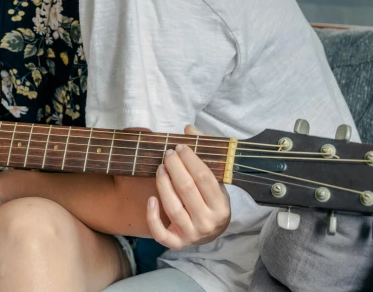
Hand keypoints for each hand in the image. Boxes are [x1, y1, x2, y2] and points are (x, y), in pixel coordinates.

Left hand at [146, 125, 230, 249]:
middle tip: (167, 153)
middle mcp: (208, 222)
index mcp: (221, 206)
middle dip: (174, 167)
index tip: (180, 146)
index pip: (204, 177)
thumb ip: (204, 152)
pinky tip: (151, 199)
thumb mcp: (215, 179)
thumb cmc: (211, 199)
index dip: (190, 159)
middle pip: (186, 189)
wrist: (210, 231)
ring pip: (172, 207)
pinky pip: (160, 233)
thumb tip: (189, 129)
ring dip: (163, 184)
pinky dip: (153, 216)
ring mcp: (192, 234)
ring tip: (159, 168)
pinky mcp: (177, 243)